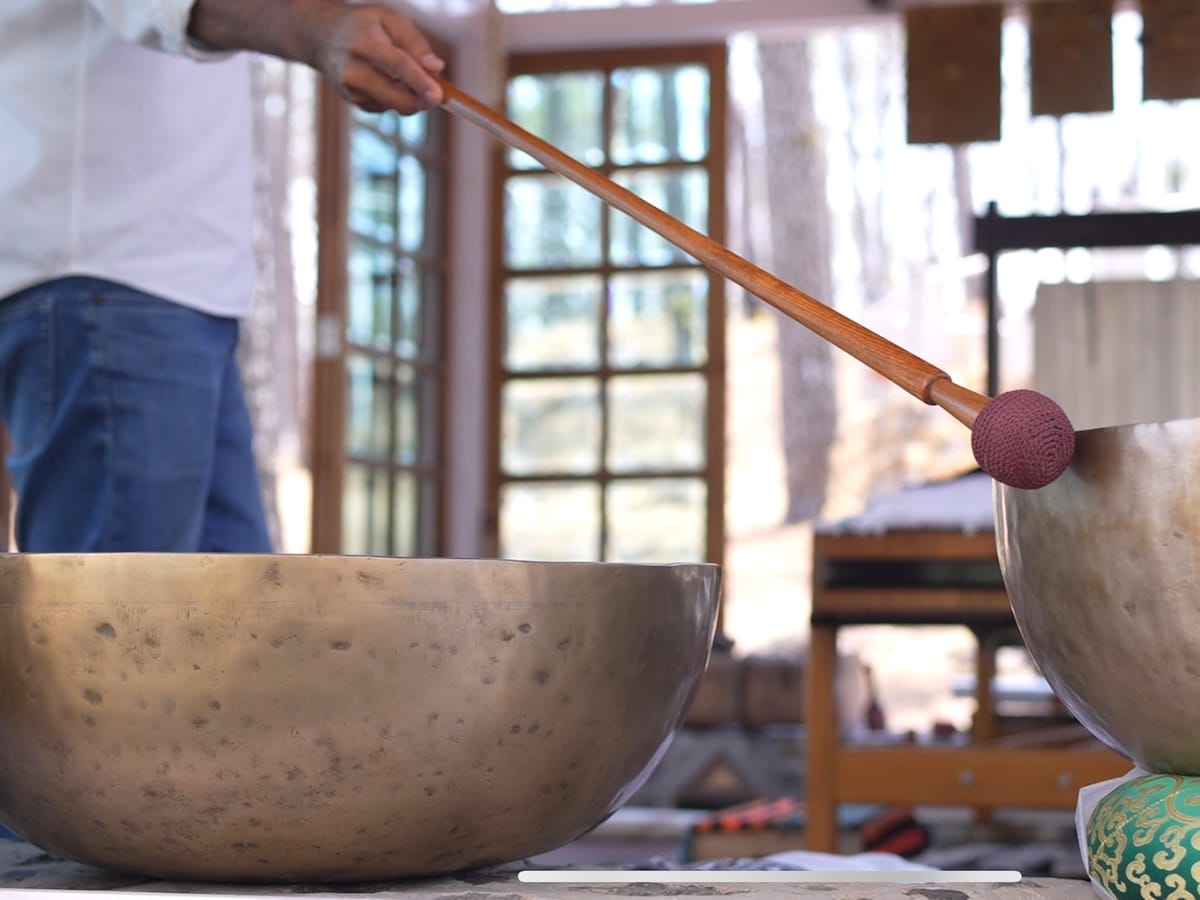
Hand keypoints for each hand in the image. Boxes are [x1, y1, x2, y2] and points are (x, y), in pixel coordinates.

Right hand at [315, 3, 444, 113]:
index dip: (420, 82)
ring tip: (403, 72)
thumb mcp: (390, 19)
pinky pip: (389, 108)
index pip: (397, 66)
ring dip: (411, 96)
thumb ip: (415, 42)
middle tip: (439, 93)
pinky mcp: (356, 103)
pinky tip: (387, 80)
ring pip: (397, 106)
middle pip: (398, 98)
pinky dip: (397, 97)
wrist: (323, 38)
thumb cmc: (363, 25)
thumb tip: (436, 67)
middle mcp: (355, 72)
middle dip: (423, 100)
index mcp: (365, 44)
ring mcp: (353, 92)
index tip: (438, 95)